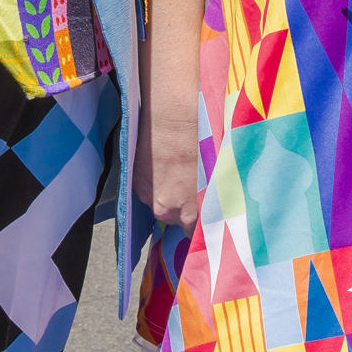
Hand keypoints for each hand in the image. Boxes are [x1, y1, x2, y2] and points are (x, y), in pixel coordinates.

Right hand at [142, 84, 200, 234]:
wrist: (173, 118)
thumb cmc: (202, 144)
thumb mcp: (214, 176)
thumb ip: (211, 198)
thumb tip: (216, 205)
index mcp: (190, 213)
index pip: (195, 232)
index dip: (200, 222)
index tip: (205, 213)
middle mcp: (167, 211)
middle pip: (176, 219)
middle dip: (184, 206)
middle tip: (191, 185)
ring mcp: (148, 197)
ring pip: (160, 204)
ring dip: (168, 194)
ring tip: (176, 171)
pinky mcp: (135, 182)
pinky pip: (148, 190)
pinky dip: (155, 182)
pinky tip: (163, 165)